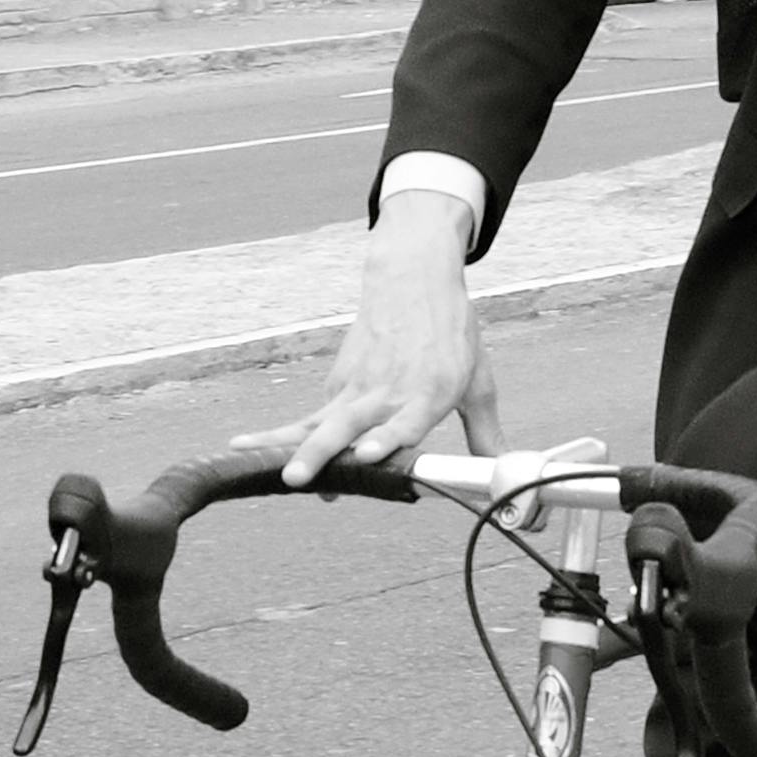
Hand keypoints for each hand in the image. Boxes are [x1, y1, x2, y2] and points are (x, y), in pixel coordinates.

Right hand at [252, 197, 502, 483]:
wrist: (412, 279)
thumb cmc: (449, 334)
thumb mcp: (477, 382)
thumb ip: (486, 432)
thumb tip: (505, 469)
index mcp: (428, 391)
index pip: (404, 421)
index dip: (385, 439)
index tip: (368, 454)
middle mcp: (388, 391)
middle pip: (349, 426)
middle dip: (323, 453)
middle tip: (301, 477)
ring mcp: (358, 388)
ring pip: (320, 423)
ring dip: (292, 447)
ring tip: (276, 471)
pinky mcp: (338, 385)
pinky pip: (311, 418)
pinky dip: (281, 435)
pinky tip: (250, 448)